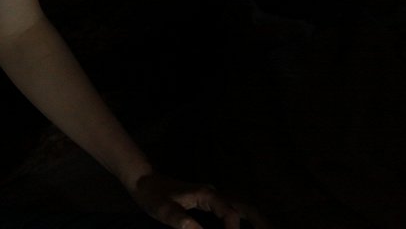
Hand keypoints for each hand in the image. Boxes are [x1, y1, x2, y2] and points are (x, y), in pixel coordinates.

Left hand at [130, 172, 264, 228]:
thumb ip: (180, 220)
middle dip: (260, 223)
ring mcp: (213, 197)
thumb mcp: (163, 209)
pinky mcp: (210, 202)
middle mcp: (214, 194)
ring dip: (256, 221)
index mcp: (207, 194)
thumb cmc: (153, 195)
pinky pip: (234, 210)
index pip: (230, 213)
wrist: (145, 182)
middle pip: (246, 207)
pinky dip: (245, 220)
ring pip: (243, 207)